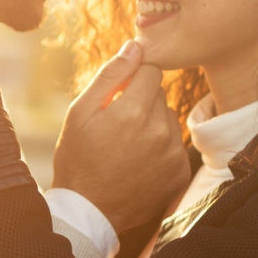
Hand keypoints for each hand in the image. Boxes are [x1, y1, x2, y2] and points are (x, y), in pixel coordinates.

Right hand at [51, 40, 190, 232]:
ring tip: (127, 144)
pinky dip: (160, 147)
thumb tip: (134, 46)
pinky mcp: (180, 172)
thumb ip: (110, 76)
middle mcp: (159, 131)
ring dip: (152, 123)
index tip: (118, 95)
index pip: (151, 71)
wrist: (88, 211)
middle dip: (141, 100)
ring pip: (169, 118)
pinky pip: (175, 144)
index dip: (132, 79)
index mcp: (133, 111)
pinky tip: (139, 161)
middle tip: (117, 124)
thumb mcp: (80, 113)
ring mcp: (173, 153)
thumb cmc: (77, 159)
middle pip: (160, 93)